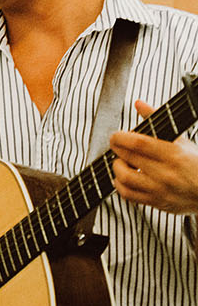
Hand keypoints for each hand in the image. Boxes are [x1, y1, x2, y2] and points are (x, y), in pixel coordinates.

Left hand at [112, 100, 197, 214]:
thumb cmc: (196, 164)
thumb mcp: (181, 140)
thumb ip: (156, 121)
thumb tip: (139, 104)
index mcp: (174, 155)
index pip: (139, 144)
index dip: (121, 137)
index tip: (116, 136)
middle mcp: (166, 173)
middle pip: (129, 159)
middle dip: (117, 150)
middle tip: (117, 146)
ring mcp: (160, 190)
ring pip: (124, 178)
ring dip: (117, 168)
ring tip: (122, 162)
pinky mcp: (157, 202)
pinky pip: (128, 195)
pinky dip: (120, 185)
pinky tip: (123, 178)